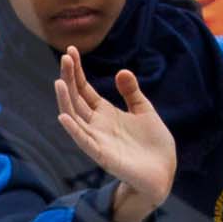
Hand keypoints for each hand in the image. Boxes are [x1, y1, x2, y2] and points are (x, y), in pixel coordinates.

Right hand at [54, 47, 175, 221]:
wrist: (164, 171)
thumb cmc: (153, 143)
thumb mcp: (144, 110)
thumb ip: (131, 92)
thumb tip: (121, 71)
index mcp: (105, 113)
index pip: (84, 89)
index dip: (76, 71)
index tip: (71, 50)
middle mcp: (96, 125)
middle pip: (76, 98)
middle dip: (69, 78)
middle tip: (65, 57)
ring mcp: (97, 139)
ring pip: (74, 118)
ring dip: (65, 101)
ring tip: (58, 82)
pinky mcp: (102, 155)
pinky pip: (83, 141)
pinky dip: (73, 130)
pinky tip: (63, 117)